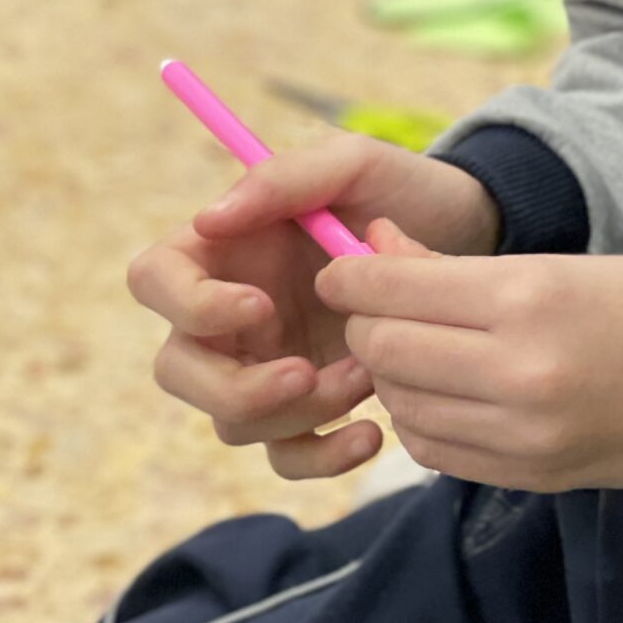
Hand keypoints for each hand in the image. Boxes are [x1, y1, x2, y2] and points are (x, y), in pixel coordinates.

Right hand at [127, 138, 500, 479]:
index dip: (190, 304)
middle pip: (178, 370)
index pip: (155, 279)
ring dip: (296, 413)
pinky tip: (372, 434)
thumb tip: (209, 218)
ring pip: (232, 422)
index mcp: (222, 248)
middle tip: (304, 373)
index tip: (261, 305)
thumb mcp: (354, 164)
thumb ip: (284, 178)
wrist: (467, 239)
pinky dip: (322, 458)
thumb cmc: (401, 190)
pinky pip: (287, 455)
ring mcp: (264, 365)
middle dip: (235, 387)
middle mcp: (229, 314)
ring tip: (366, 378)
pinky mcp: (308, 407)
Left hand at [319, 223, 622, 491]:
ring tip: (415, 347)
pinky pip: (434, 450)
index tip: (342, 265)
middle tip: (375, 305)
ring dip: (392, 375)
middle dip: (366, 325)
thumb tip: (376, 247)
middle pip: (387, 351)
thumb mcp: (562, 264)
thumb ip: (461, 267)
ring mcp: (521, 436)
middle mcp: (516, 373)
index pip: (396, 291)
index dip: (354, 275)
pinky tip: (444, 393)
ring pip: (402, 406)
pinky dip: (422, 418)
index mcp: (528, 300)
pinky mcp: (527, 478)